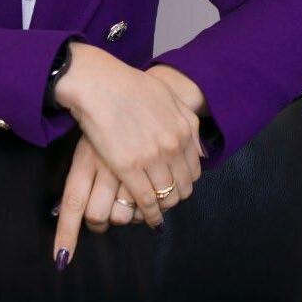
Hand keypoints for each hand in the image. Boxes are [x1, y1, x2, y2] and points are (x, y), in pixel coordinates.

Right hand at [51, 45, 204, 264]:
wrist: (100, 83)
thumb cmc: (131, 86)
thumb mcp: (169, 99)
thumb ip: (188, 124)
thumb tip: (201, 152)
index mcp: (184, 130)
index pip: (193, 170)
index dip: (185, 181)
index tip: (176, 185)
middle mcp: (172, 146)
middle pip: (182, 186)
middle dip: (176, 196)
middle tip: (165, 200)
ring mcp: (151, 158)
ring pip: (166, 196)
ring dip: (163, 207)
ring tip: (156, 211)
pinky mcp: (128, 167)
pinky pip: (146, 199)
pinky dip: (149, 213)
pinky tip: (148, 217)